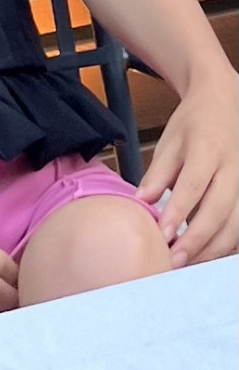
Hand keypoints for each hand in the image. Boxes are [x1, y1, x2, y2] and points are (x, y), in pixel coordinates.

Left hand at [137, 66, 238, 266]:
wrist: (225, 103)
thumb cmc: (193, 125)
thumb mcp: (169, 142)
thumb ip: (157, 174)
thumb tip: (140, 204)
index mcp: (209, 150)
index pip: (194, 186)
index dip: (178, 213)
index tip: (162, 236)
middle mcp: (234, 168)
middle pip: (219, 211)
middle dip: (196, 241)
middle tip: (172, 262)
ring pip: (235, 224)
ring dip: (211, 249)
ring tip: (185, 266)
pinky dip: (225, 244)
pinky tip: (205, 257)